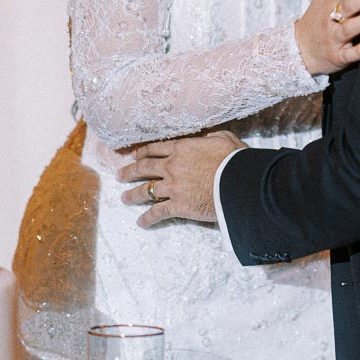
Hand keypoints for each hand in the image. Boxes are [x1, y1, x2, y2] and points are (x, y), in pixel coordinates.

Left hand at [118, 131, 246, 226]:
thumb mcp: (224, 139)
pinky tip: (141, 223)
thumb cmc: (235, 160)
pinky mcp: (178, 205)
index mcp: (182, 148)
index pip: (156, 149)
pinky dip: (148, 219)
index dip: (143, 152)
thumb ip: (211, 136)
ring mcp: (173, 186)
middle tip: (120, 175)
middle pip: (144, 168)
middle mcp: (172, 166)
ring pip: (146, 190)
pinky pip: (157, 212)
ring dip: (133, 195)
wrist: (238, 183)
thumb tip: (207, 137)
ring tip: (124, 198)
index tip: (133, 155)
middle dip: (130, 171)